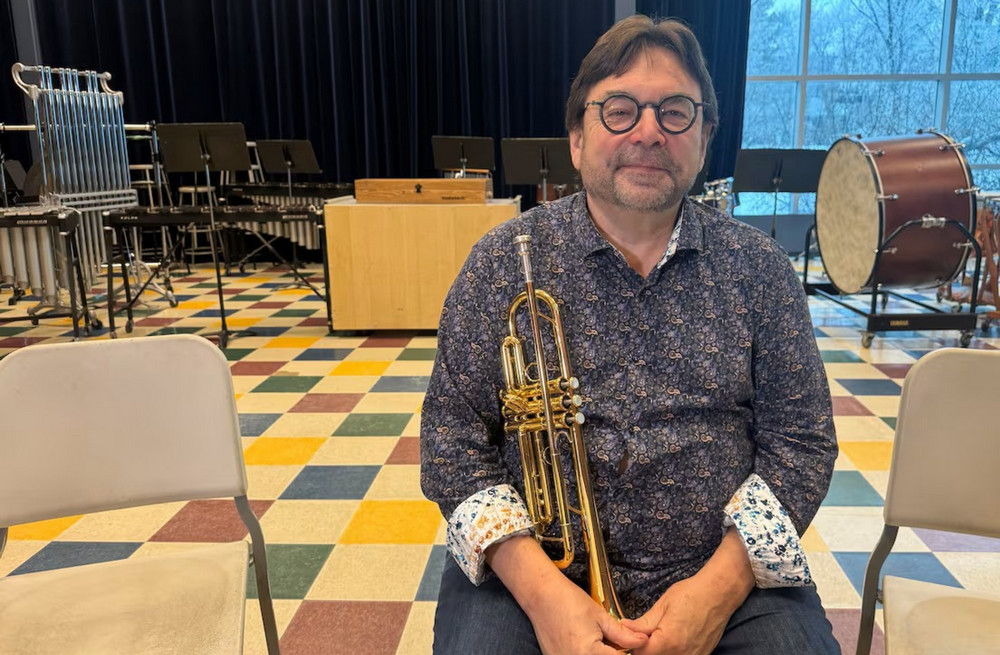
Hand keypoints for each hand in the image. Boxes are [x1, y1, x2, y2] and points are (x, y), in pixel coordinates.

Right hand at [487, 535, 647, 654]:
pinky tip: (589, 643)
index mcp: (589, 654)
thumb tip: (642, 641)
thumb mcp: (601, 616)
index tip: (634, 645)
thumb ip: (623, 635)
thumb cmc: (568, 601)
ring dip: (601, 654)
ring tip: (602, 642)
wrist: (541, 596)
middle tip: (616, 642)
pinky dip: (587, 654)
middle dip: (615, 653)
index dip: (630, 653)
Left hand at [620, 574, 732, 654]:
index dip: (632, 645)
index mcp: (668, 641)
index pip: (640, 654)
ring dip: (659, 651)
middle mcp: (681, 654)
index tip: (632, 634)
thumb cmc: (691, 594)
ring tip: (659, 635)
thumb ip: (643, 623)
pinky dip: (672, 653)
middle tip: (644, 634)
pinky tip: (672, 640)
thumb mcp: (662, 605)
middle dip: (645, 649)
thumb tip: (624, 627)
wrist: (719, 593)